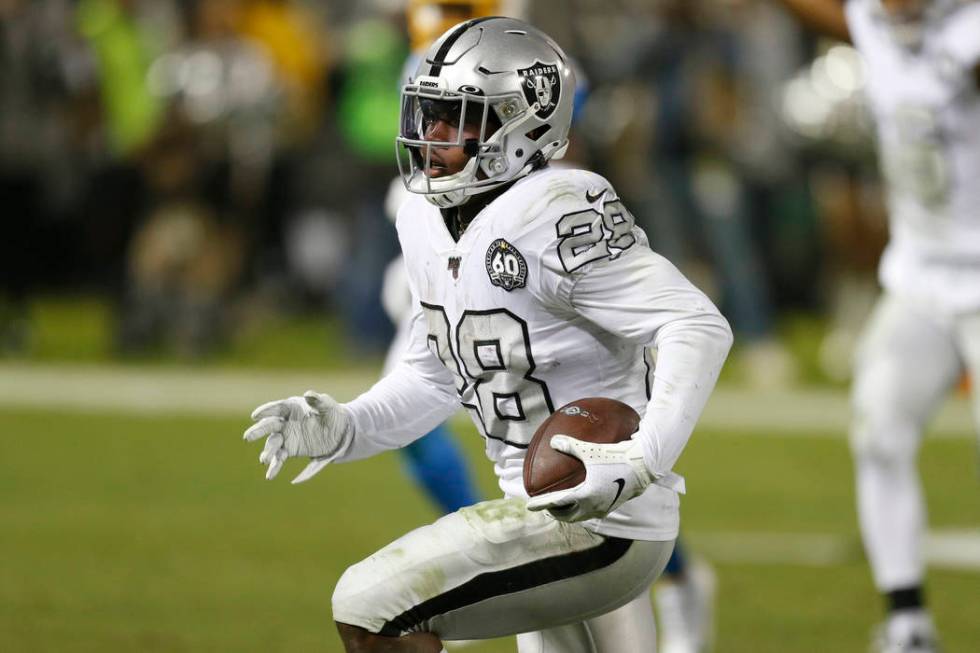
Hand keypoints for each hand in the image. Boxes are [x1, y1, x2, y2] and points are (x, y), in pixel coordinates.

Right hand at [243, 390, 352, 481]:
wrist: (340, 432)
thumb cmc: (332, 414)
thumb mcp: (328, 406)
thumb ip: (318, 401)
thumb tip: (308, 394)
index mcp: (292, 407)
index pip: (276, 408)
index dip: (266, 411)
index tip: (255, 416)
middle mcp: (285, 421)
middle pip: (269, 426)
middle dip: (258, 431)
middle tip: (248, 438)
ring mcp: (286, 436)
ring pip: (273, 443)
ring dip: (267, 451)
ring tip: (264, 460)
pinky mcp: (290, 449)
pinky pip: (280, 458)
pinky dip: (275, 466)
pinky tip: (270, 475)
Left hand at [526, 436, 654, 521]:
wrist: (642, 465)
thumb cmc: (616, 456)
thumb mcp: (591, 450)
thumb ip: (570, 446)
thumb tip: (553, 441)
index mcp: (585, 495)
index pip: (557, 502)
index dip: (542, 504)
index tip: (530, 505)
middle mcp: (593, 506)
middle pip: (568, 516)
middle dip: (555, 513)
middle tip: (545, 508)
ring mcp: (604, 508)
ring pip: (581, 517)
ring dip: (569, 514)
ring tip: (562, 509)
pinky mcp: (612, 506)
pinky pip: (592, 513)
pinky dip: (582, 512)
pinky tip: (583, 503)